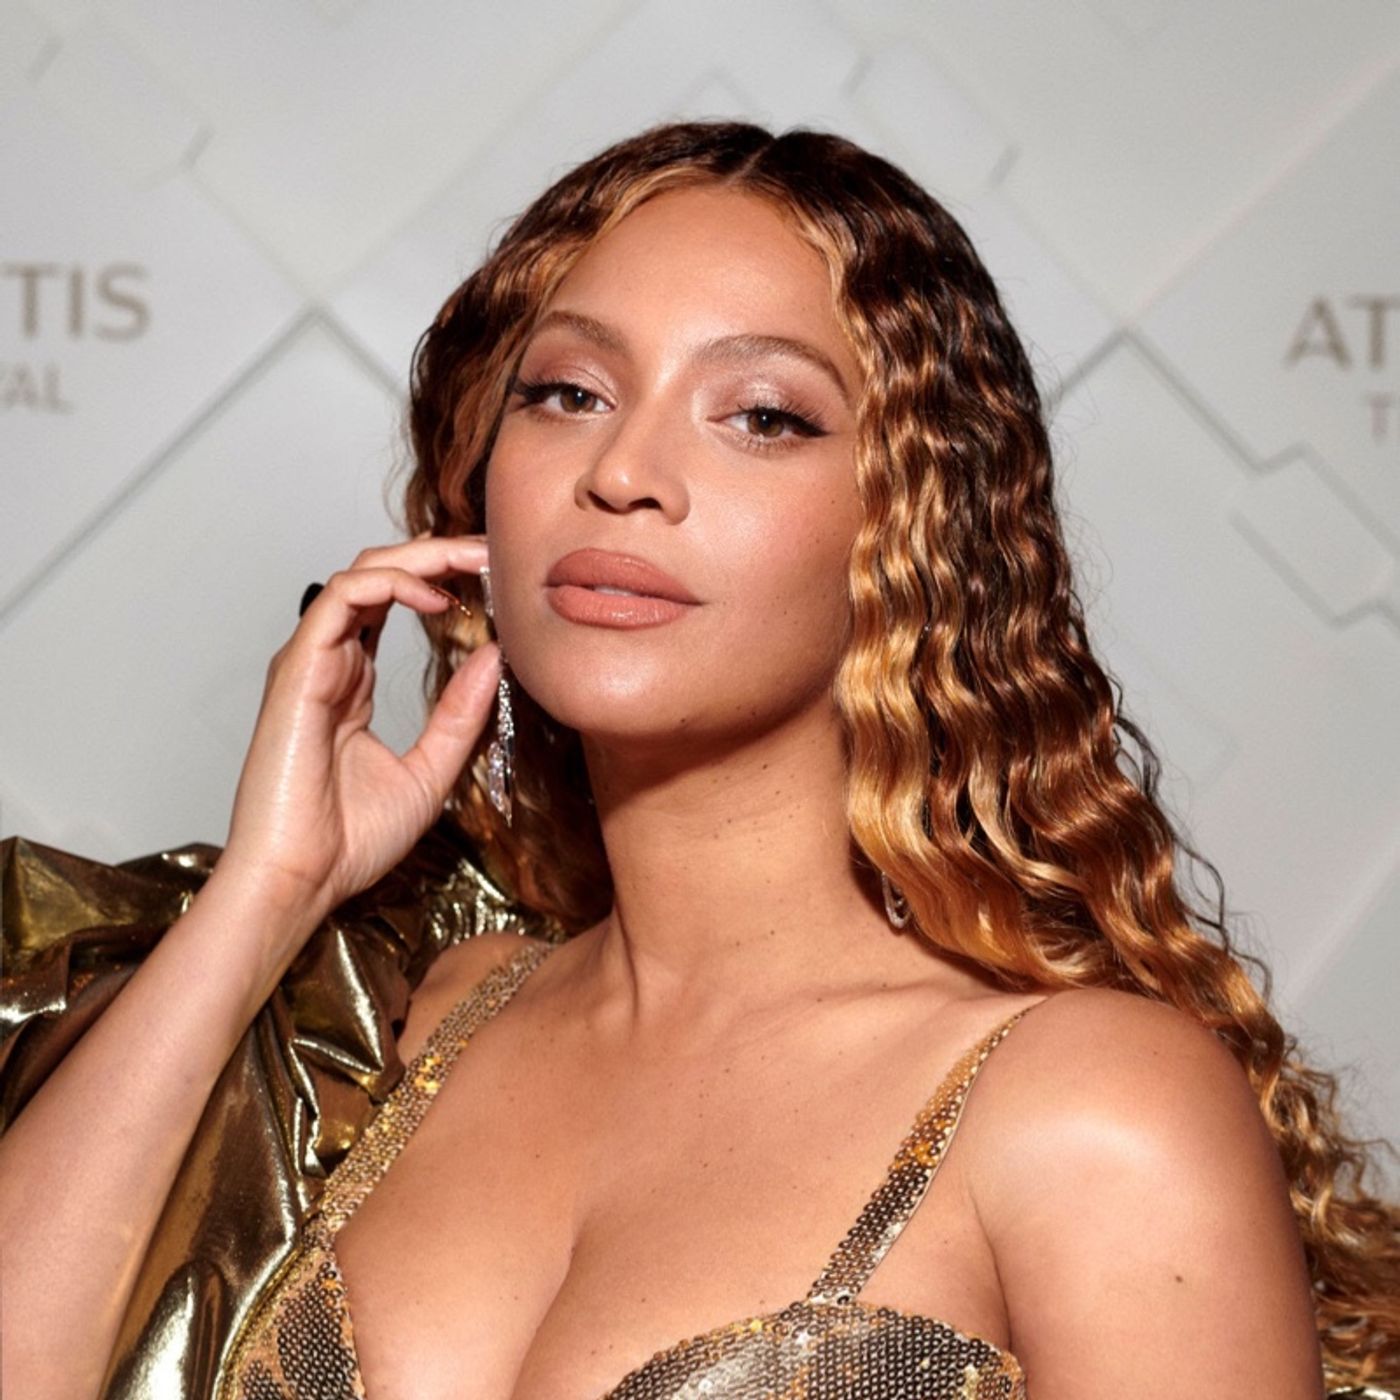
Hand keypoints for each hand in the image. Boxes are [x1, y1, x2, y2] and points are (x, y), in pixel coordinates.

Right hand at [219, 532, 499, 932]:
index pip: (393, 603)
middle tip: (492, 552)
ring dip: (421, 558)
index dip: (442, 579)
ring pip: (360, 573)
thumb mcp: (431, 771)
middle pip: (378, 574)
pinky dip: (391, 584)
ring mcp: (311, 661)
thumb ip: (460, 715)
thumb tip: (494, 656)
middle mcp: (330, 661)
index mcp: (353, 681)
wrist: (303, 879)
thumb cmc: (351, 840)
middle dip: (438, 554)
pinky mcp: (299, 668)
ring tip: (474, 563)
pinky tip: (437, 600)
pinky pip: (341, 598)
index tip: (494, 579)